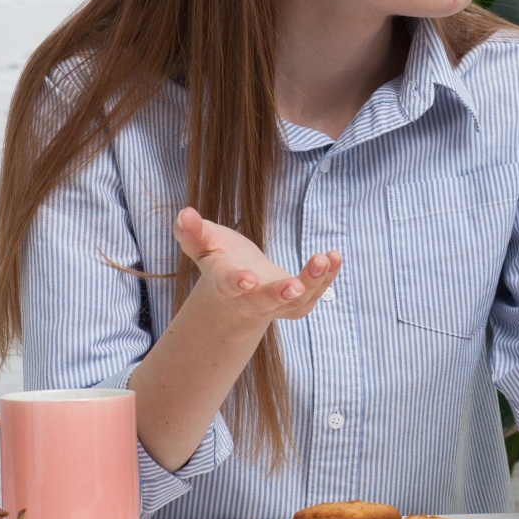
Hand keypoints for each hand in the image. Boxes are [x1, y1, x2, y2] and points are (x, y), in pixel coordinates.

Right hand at [171, 207, 340, 323]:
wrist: (238, 293)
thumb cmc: (220, 261)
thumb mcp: (204, 244)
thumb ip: (192, 232)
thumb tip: (183, 214)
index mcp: (226, 283)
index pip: (230, 284)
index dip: (237, 282)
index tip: (247, 279)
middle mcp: (251, 299)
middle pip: (264, 301)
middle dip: (278, 294)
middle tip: (293, 286)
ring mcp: (276, 304)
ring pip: (296, 301)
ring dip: (312, 282)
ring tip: (325, 258)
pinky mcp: (296, 301)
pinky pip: (314, 294)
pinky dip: (327, 278)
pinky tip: (335, 256)